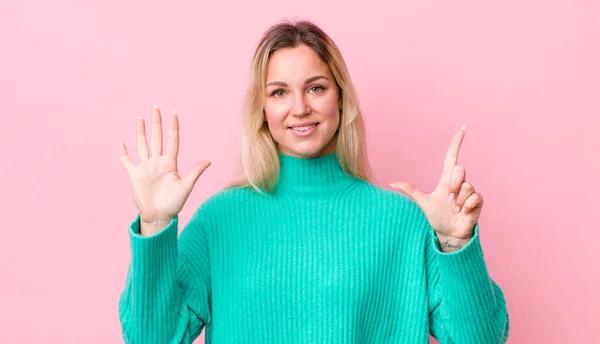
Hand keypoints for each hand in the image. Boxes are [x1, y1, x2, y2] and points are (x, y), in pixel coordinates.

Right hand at [117, 106, 211, 234]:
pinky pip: (127, 161)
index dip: (173, 127)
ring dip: (140, 132)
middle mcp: (157, 162)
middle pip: (157, 138)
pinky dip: (123, 153)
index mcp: (170, 163)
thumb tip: (210, 160)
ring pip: (142, 145)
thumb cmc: (174, 204)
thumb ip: (196, 172)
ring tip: (140, 118)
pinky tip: (122, 143)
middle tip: (155, 107)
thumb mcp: (186, 186)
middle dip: (156, 123)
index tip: (173, 113)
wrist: (160, 216)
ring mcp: (145, 167)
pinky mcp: (135, 175)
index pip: (172, 140)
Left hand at [390, 126, 482, 250]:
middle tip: (448, 198)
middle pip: (460, 169)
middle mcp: (459, 183)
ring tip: (454, 209)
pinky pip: (475, 197)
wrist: (448, 233)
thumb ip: (411, 191)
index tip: (462, 129)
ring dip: (458, 200)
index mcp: (446, 179)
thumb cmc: (437, 217)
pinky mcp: (477, 202)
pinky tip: (463, 212)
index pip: (451, 157)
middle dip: (453, 183)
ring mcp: (470, 192)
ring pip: (467, 186)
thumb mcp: (423, 203)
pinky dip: (467, 206)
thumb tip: (393, 182)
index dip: (456, 143)